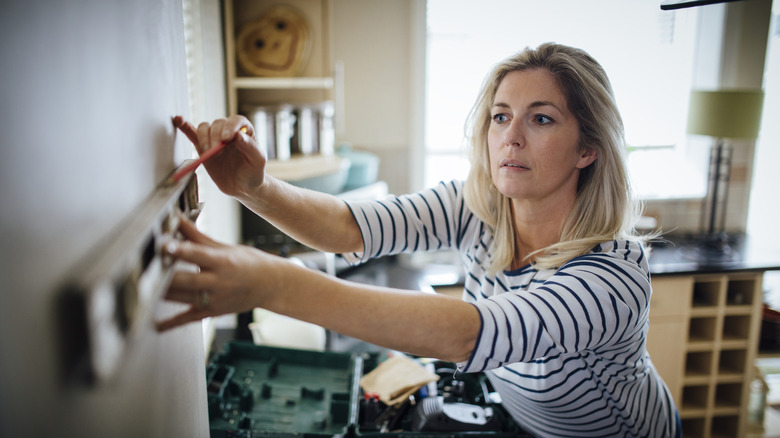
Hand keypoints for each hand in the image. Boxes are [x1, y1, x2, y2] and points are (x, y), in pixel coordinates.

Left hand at [156, 216, 288, 331]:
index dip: (180, 250)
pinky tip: (155, 324)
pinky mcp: (212, 312)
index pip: (197, 254)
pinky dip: (171, 323)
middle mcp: (218, 282)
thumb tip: (177, 218)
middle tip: (145, 268)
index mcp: (222, 262)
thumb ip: (197, 236)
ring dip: (161, 293)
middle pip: (186, 280)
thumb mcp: (224, 248)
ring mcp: (215, 299)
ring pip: (182, 298)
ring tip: (141, 288)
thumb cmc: (248, 263)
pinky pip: (188, 318)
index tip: (164, 244)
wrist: (270, 285)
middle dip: (165, 275)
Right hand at [173, 115, 265, 197]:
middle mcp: (228, 130)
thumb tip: (238, 135)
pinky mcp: (203, 146)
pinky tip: (178, 119)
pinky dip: (185, 127)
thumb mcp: (258, 160)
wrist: (242, 186)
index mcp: (244, 130)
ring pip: (204, 127)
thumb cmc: (253, 172)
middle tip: (216, 150)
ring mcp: (215, 138)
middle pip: (218, 123)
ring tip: (209, 152)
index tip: (226, 139)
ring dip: (203, 137)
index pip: (236, 120)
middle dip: (215, 135)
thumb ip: (250, 147)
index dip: (230, 126)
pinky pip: (192, 133)